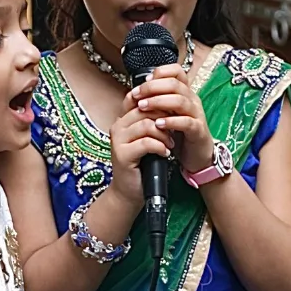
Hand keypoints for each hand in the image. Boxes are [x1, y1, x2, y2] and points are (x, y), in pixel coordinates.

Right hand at [109, 86, 174, 205]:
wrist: (130, 191)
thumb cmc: (142, 164)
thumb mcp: (149, 138)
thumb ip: (153, 121)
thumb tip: (170, 104)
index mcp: (123, 120)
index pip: (140, 99)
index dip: (158, 103)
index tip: (172, 113)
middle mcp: (117, 126)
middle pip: (145, 110)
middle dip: (164, 118)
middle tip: (173, 130)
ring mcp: (118, 140)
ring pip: (146, 124)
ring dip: (163, 134)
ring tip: (169, 144)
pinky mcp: (122, 154)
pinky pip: (146, 143)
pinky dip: (160, 147)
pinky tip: (165, 153)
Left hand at [132, 63, 214, 174]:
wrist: (196, 156)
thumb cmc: (179, 135)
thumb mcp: (166, 115)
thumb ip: (155, 103)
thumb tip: (135, 93)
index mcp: (184, 93)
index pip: (177, 72)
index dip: (160, 72)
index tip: (144, 81)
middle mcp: (192, 100)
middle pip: (175, 84)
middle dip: (153, 87)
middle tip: (137, 94)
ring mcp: (197, 115)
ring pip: (180, 100)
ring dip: (159, 102)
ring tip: (143, 107)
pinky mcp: (198, 130)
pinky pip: (186, 122)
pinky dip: (171, 122)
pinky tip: (158, 124)